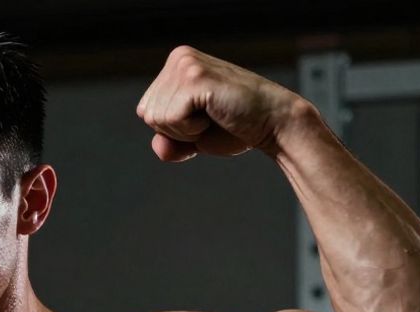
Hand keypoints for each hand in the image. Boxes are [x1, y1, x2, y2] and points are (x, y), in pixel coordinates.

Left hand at [136, 46, 307, 162]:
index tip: (202, 119)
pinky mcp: (196, 77)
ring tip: (214, 116)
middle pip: (148, 114)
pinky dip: (192, 129)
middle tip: (210, 119)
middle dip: (177, 130)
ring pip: (157, 118)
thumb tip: (158, 144)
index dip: (171, 129)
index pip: (146, 111)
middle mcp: (178, 58)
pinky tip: (215, 115)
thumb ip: (167, 142)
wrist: (272, 124)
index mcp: (175, 65)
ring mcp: (186, 64)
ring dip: (186, 130)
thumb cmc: (234, 128)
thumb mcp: (190, 137)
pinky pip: (171, 118)